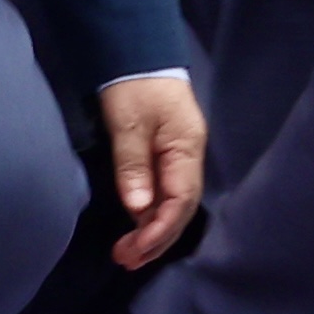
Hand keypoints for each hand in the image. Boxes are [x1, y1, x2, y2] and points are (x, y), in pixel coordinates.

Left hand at [96, 70, 208, 268]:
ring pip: (174, 204)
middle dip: (156, 239)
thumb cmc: (134, 86)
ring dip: (152, 232)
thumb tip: (138, 210)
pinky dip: (150, 216)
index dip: (159, 231)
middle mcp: (188, 157)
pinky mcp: (166, 155)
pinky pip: (165, 194)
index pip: (180, 201)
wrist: (137, 52)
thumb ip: (133, 166)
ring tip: (127, 254)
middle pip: (181, 209)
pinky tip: (135, 228)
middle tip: (125, 261)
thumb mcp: (128, 125)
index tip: (133, 252)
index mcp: (186, 148)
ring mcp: (179, 156)